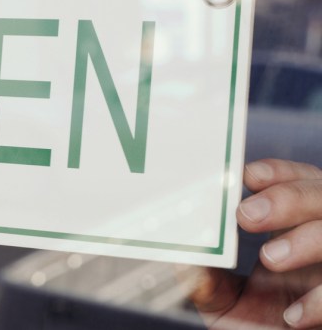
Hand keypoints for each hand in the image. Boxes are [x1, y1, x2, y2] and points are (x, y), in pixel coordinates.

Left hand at [186, 159, 321, 328]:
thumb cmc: (257, 324)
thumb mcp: (225, 303)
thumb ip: (206, 282)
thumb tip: (180, 259)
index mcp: (294, 226)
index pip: (293, 180)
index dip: (276, 173)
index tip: (246, 176)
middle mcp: (321, 235)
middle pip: (320, 194)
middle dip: (286, 197)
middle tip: (246, 215)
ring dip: (308, 238)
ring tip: (270, 258)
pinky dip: (321, 300)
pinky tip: (293, 314)